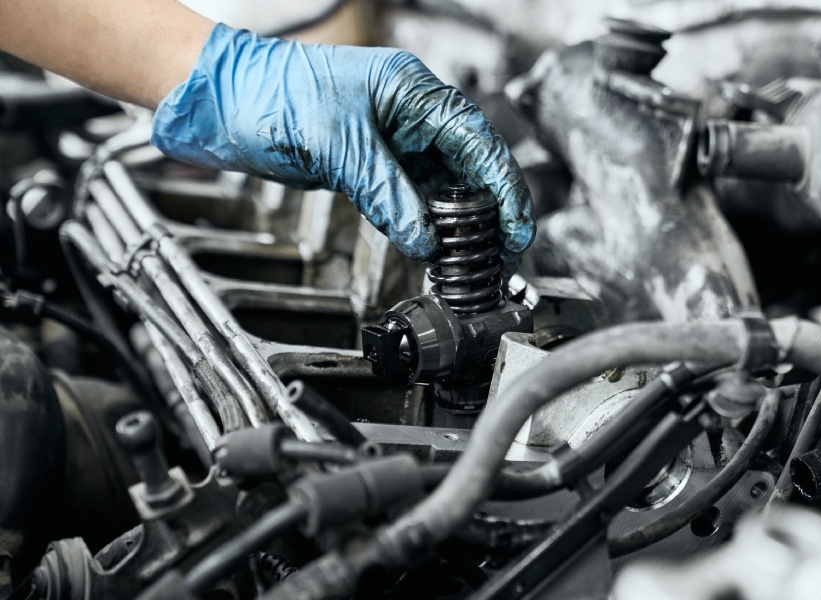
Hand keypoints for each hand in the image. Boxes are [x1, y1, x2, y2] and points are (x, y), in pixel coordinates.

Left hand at [150, 24, 534, 261]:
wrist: (220, 102)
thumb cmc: (269, 95)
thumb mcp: (337, 145)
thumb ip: (387, 192)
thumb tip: (425, 237)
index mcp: (411, 91)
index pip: (477, 141)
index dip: (504, 188)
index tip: (517, 228)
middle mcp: (408, 113)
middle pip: (469, 164)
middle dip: (489, 209)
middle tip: (502, 252)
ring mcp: (391, 138)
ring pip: (442, 183)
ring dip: (458, 220)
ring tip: (473, 256)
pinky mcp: (371, 162)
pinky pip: (411, 194)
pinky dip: (424, 220)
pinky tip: (434, 243)